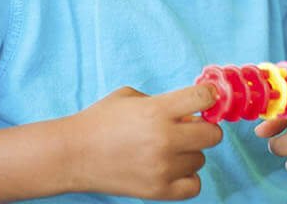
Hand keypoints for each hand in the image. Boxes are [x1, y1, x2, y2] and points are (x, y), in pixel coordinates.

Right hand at [70, 84, 222, 199]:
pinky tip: (172, 167)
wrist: (74, 153)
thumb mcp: (132, 97)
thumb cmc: (101, 120)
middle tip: (191, 126)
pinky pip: (194, 185)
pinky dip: (187, 177)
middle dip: (205, 127)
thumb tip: (191, 113)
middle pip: (212, 134)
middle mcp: (164, 138)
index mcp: (158, 109)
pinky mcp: (158, 191)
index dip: (209, 96)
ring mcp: (162, 167)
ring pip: (200, 159)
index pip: (203, 98)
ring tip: (168, 148)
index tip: (207, 98)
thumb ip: (164, 101)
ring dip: (190, 152)